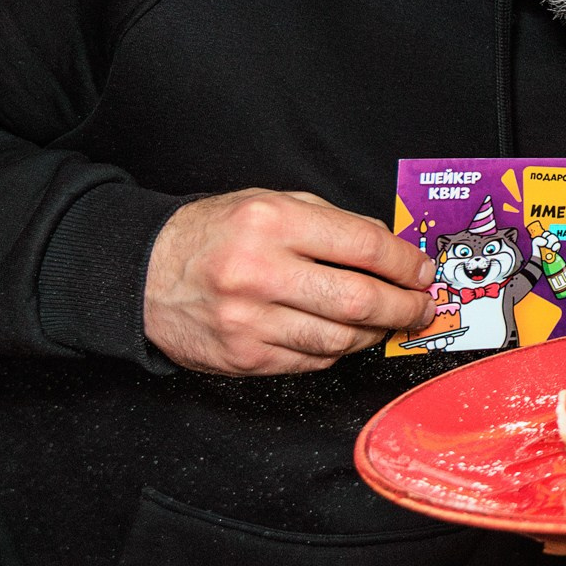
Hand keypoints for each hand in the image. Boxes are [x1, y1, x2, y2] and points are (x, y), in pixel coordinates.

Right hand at [144, 188, 434, 375]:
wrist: (144, 275)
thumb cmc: (214, 236)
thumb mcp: (269, 205)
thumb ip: (331, 225)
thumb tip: (393, 253)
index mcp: (270, 223)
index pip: (363, 246)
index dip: (405, 263)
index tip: (422, 271)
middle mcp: (260, 272)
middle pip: (359, 300)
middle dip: (404, 307)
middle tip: (421, 306)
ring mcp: (250, 321)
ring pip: (341, 338)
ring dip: (376, 333)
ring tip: (387, 322)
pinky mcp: (246, 358)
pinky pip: (314, 360)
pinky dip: (339, 349)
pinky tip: (345, 335)